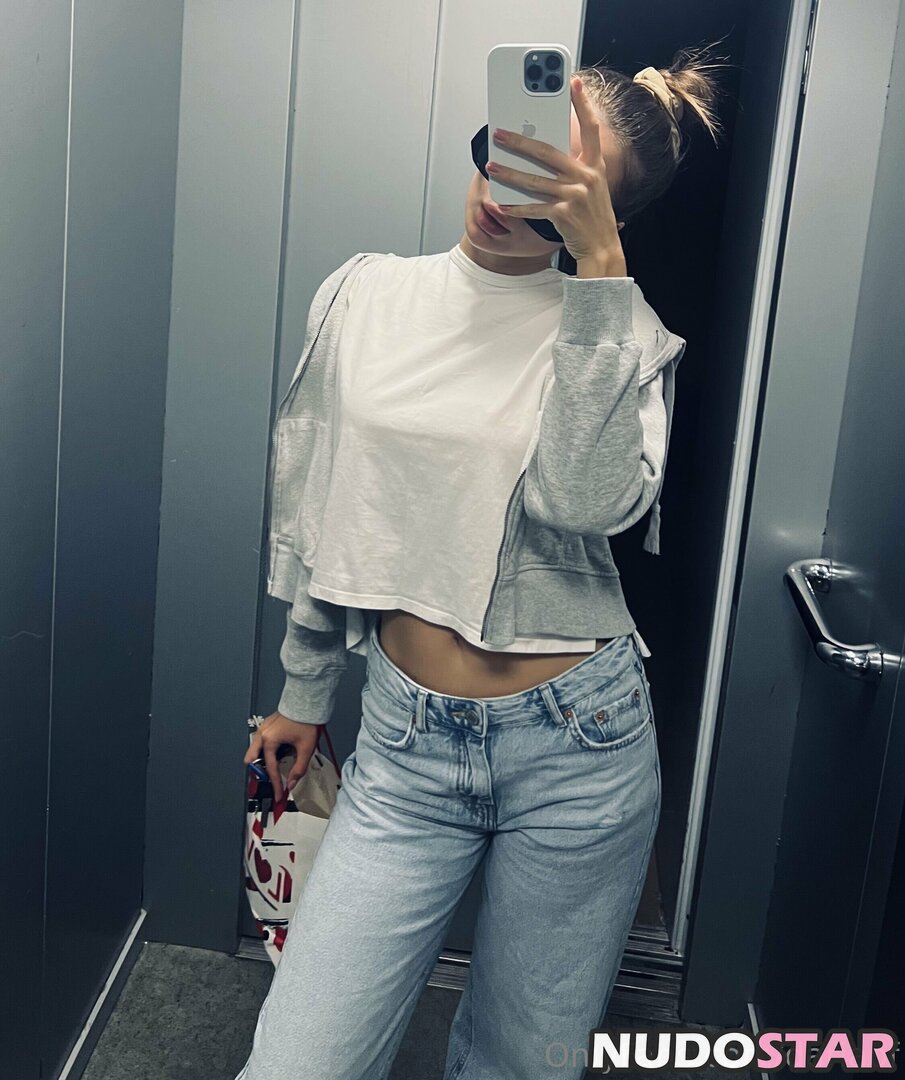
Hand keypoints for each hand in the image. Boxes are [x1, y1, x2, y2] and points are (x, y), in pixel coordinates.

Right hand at [244, 710, 321, 800]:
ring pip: (254, 751)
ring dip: (261, 762)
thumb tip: (292, 782)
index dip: (275, 784)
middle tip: (270, 781)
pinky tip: (277, 754)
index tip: (277, 794)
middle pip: (252, 760)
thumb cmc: (306, 720)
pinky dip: (265, 751)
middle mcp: (263, 734)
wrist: (307, 703)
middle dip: (259, 772)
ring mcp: (263, 729)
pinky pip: (260, 742)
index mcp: (270, 740)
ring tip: (274, 769)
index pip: (271, 769)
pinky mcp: (267, 726)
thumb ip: (299, 768)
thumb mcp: (306, 748)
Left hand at [486, 75, 624, 266]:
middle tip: (500, 133)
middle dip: (520, 142)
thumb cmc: (592, 218)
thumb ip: (574, 170)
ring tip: (491, 166)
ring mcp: (575, 196)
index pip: (590, 128)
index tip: (572, 82)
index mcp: (595, 166)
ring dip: (509, 173)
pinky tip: (501, 204)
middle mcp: (586, 177)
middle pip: (548, 152)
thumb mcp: (591, 188)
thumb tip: (544, 152)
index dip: (583, 104)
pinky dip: (516, 207)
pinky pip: (534, 208)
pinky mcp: (564, 215)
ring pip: (534, 181)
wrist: (602, 250)